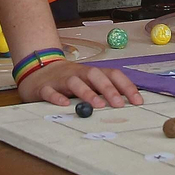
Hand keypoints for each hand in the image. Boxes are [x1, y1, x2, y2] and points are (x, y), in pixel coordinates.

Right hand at [18, 59, 144, 108]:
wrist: (37, 69)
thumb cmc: (68, 80)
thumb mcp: (87, 82)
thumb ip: (104, 91)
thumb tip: (127, 104)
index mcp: (91, 72)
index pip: (112, 74)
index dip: (126, 86)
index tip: (138, 101)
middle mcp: (78, 73)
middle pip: (95, 75)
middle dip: (109, 89)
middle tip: (119, 104)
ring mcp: (61, 79)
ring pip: (74, 82)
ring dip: (87, 93)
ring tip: (97, 105)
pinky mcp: (44, 87)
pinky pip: (51, 91)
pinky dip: (57, 97)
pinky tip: (65, 105)